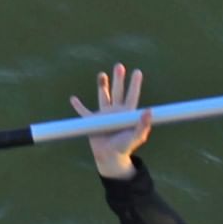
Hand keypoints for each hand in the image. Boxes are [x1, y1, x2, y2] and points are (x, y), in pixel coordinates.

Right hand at [75, 64, 149, 178]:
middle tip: (119, 66)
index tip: (137, 72)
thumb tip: (149, 111)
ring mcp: (104, 115)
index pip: (132, 95)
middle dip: (118, 79)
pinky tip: (73, 99)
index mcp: (127, 113)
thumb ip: (143, 125)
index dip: (135, 84)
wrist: (110, 157)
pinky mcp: (92, 121)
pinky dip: (78, 106)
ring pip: (103, 96)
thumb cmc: (125, 147)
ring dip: (102, 86)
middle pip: (118, 91)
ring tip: (102, 74)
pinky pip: (84, 112)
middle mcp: (116, 111)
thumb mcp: (136, 137)